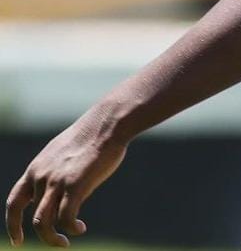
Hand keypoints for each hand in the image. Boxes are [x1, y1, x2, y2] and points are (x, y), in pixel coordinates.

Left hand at [5, 118, 127, 246]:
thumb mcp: (63, 153)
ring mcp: (56, 181)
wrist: (107, 123)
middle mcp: (41, 176)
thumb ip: (55, 172)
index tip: (17, 240)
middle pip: (34, 217)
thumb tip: (59, 193)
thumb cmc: (91, 136)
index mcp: (36, 168)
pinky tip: (81, 228)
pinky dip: (71, 229)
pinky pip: (65, 219)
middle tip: (59, 242)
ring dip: (53, 239)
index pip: (15, 201)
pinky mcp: (74, 186)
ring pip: (42, 224)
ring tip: (65, 243)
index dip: (13, 224)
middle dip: (45, 234)